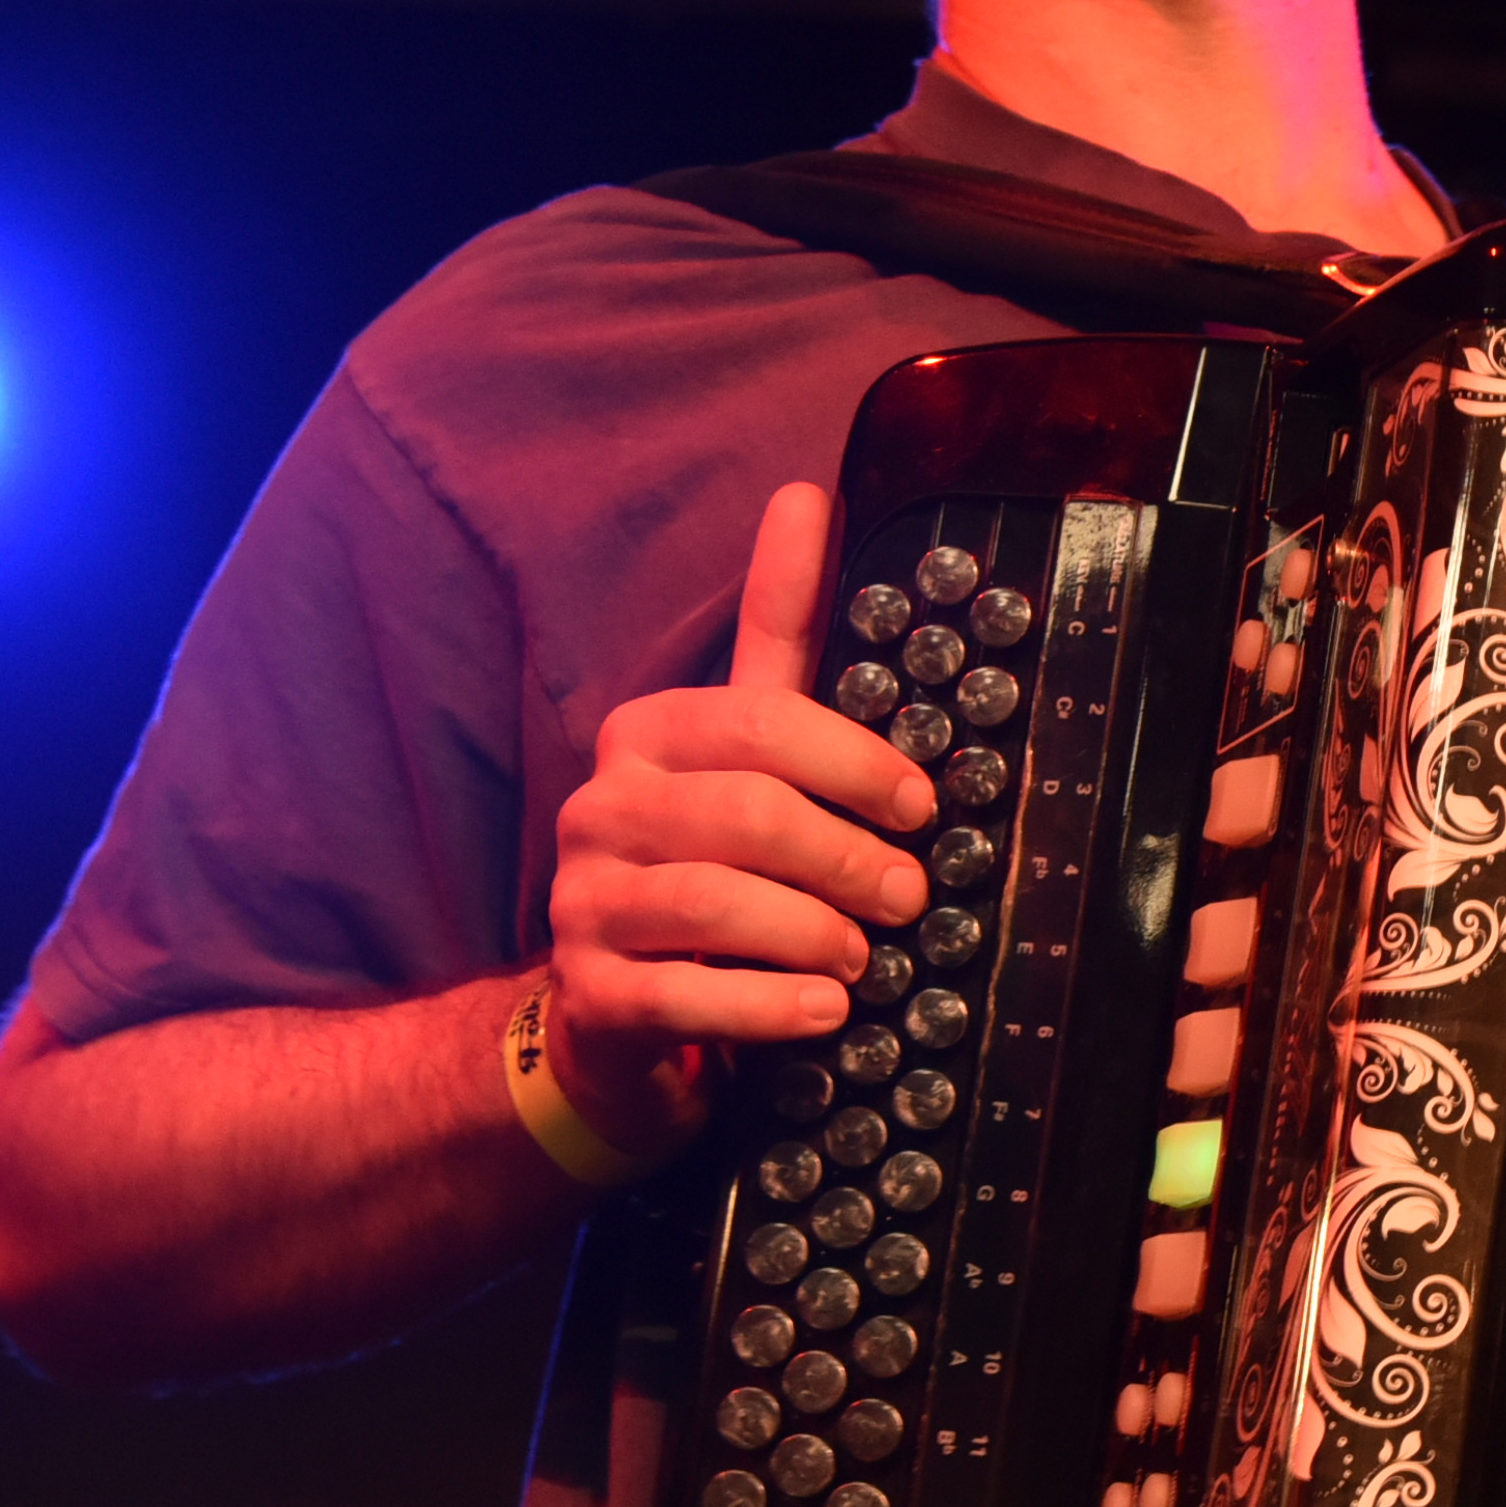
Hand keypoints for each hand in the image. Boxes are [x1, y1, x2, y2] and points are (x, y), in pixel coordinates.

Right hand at [537, 484, 934, 1151]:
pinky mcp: (586, 991)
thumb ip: (776, 632)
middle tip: (909, 896)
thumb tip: (805, 492)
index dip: (854, 762)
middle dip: (845, 858)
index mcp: (645, 733)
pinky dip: (769, 1008)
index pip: (760, 721)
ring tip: (863, 959)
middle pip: (744, 815)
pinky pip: (685, 997)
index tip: (923, 805)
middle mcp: (599, 806)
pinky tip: (825, 1014)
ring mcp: (581, 899)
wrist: (623, 1006)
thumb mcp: (748, 748)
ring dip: (811, 933)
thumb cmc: (714, 860)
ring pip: (713, 903)